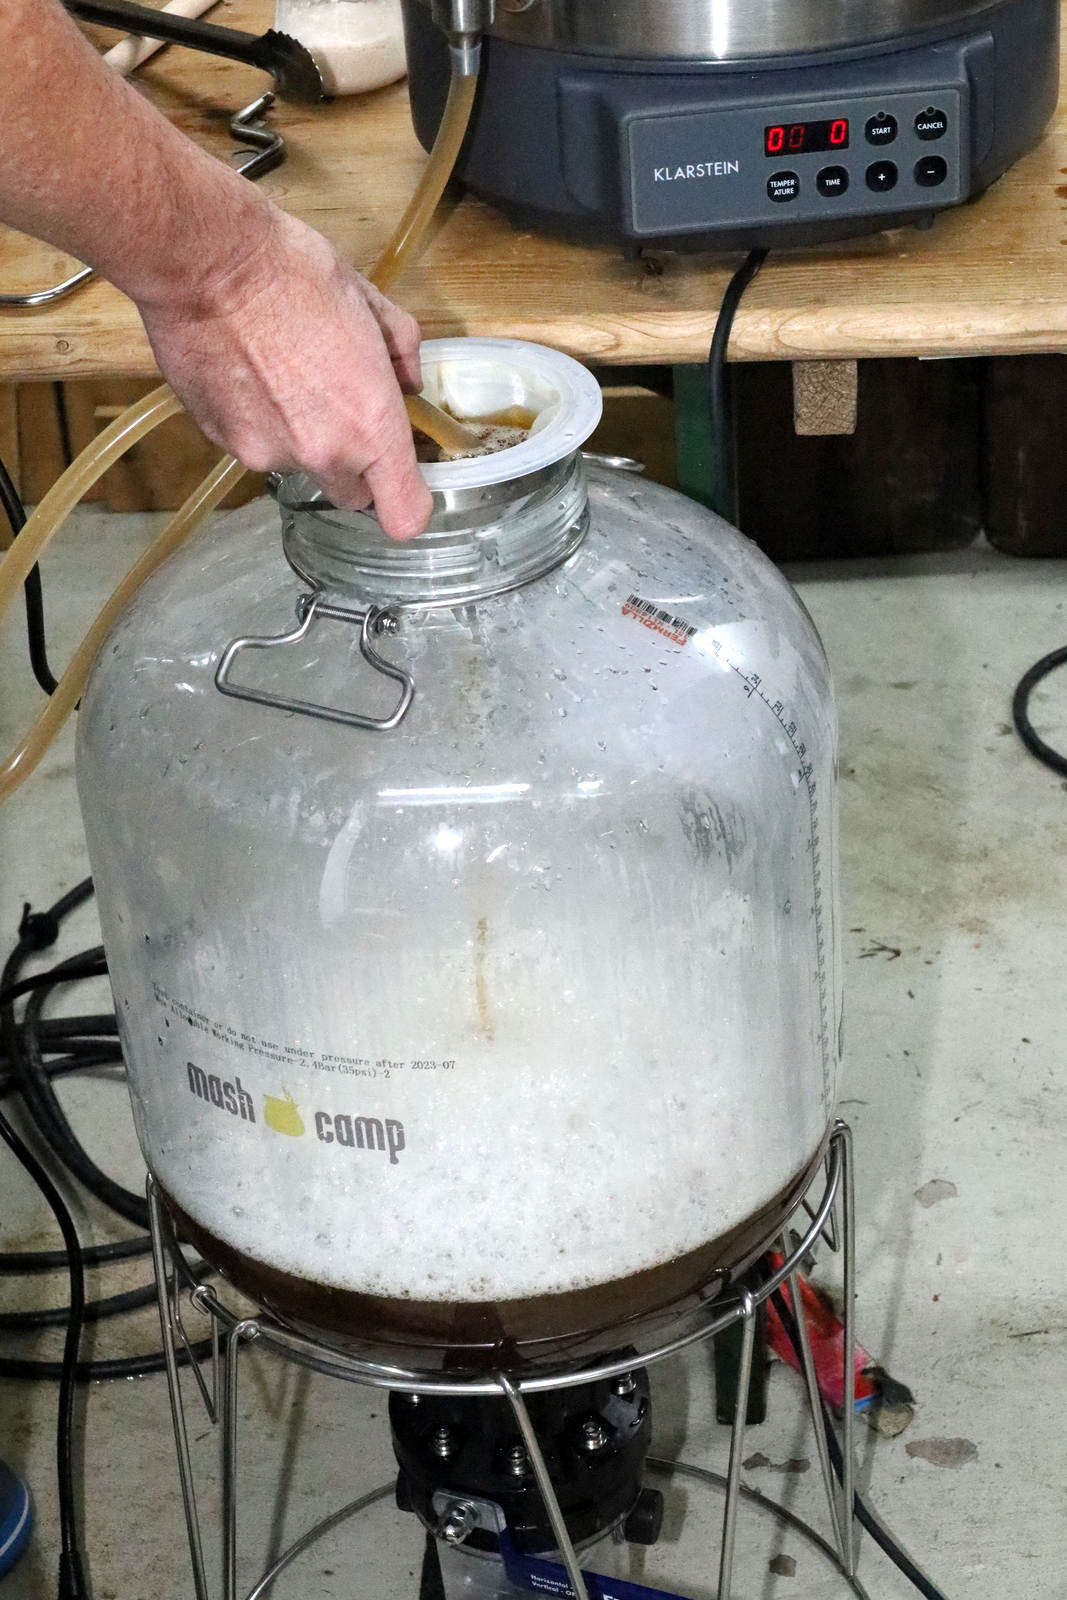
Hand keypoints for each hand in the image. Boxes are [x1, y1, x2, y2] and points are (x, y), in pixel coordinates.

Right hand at [137, 208, 432, 540]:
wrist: (206, 261)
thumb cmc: (294, 272)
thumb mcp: (369, 300)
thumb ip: (401, 350)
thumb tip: (406, 381)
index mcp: (370, 425)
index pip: (404, 514)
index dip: (409, 503)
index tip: (405, 482)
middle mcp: (322, 453)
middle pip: (351, 495)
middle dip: (354, 466)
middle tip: (342, 411)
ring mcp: (266, 453)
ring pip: (298, 466)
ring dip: (300, 437)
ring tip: (283, 376)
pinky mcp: (222, 441)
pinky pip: (253, 444)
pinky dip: (256, 421)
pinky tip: (248, 373)